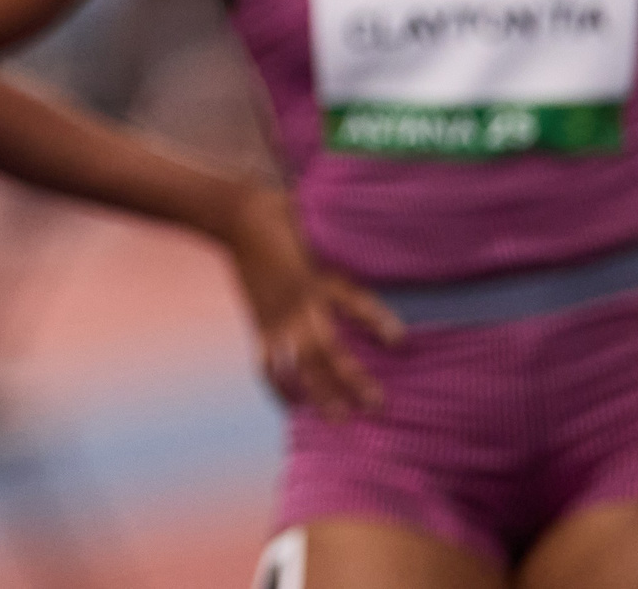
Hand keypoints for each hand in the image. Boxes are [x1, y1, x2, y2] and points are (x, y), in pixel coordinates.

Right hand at [222, 184, 401, 419]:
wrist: (238, 220)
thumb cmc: (287, 219)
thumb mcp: (321, 231)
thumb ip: (348, 251)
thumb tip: (379, 247)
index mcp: (316, 277)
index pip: (350, 300)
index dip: (375, 320)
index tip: (399, 340)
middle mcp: (298, 302)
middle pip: (325, 347)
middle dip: (350, 376)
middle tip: (375, 403)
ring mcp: (277, 317)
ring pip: (299, 363)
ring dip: (319, 392)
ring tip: (339, 418)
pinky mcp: (261, 325)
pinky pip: (268, 362)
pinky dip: (278, 387)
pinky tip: (293, 407)